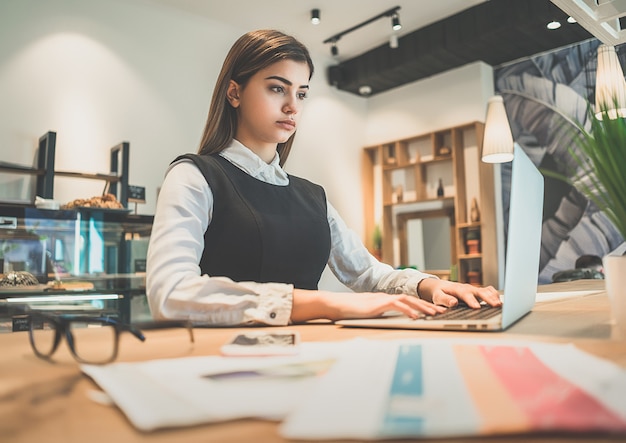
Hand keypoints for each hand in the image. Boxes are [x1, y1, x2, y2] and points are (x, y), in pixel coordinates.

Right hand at [291, 289, 446, 322]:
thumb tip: (390, 320)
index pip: (407, 300)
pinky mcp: (377, 304)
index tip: (433, 311)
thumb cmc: (349, 311)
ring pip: (407, 300)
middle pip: (411, 299)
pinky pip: (396, 305)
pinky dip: (407, 310)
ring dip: (421, 307)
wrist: (336, 305)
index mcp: (384, 299)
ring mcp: (381, 299)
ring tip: (433, 314)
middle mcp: (385, 297)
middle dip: (427, 305)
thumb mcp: (368, 313)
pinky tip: (415, 317)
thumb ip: (379, 314)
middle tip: (441, 311)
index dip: (421, 305)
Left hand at [416, 278, 500, 308]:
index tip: (477, 307)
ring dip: (493, 297)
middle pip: (479, 292)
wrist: (441, 287)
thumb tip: (453, 303)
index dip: (471, 301)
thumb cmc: (439, 293)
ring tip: (500, 304)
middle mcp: (467, 288)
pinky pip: (488, 291)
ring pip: (486, 291)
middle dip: (488, 298)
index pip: (465, 295)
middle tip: (495, 305)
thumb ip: (444, 300)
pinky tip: (500, 302)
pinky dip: (494, 295)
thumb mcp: (438, 297)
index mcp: (457, 289)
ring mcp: (474, 289)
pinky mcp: (478, 291)